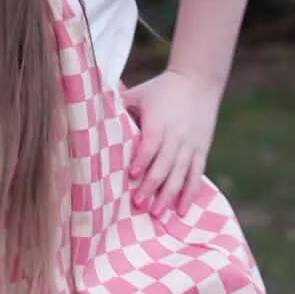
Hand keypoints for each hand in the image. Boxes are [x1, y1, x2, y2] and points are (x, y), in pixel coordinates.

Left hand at [124, 69, 221, 217]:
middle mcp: (177, 135)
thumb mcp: (139, 93)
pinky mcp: (202, 149)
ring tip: (157, 214)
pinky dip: (190, 193)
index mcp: (159, 122)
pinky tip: (182, 211)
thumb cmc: (161, 87)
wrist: (198, 79)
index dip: (142, 160)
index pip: (150, 144)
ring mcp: (191, 144)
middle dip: (151, 186)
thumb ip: (119, 106)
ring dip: (169, 195)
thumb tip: (92, 117)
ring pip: (180, 174)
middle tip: (139, 204)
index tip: (132, 175)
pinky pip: (196, 175)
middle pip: (165, 165)